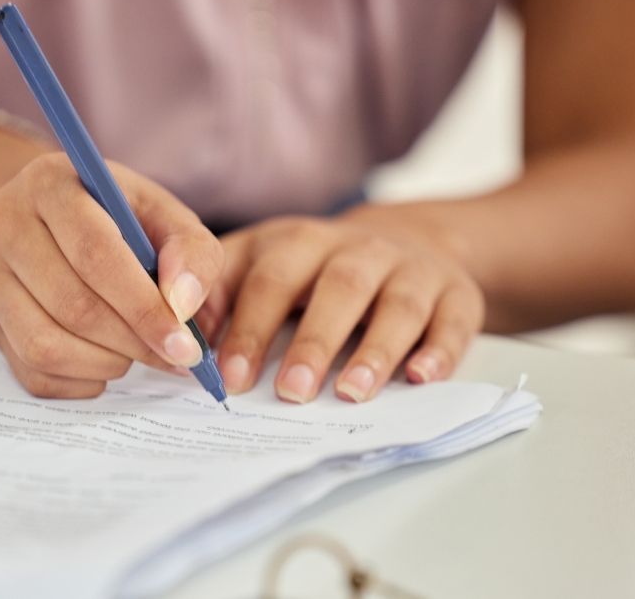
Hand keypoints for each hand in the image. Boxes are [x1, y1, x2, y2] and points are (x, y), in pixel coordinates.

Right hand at [0, 153, 224, 397]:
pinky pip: (30, 371)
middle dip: (132, 342)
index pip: (95, 254)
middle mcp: (5, 224)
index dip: (143, 307)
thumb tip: (183, 305)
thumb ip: (192, 252)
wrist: (63, 222)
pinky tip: (105, 362)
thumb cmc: (125, 220)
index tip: (183, 344)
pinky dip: (78, 382)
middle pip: (71, 305)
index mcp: (50, 183)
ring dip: (104, 363)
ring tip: (136, 352)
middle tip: (173, 355)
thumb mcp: (167, 218)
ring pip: (43, 345)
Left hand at [196, 208, 484, 403]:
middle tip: (290, 392)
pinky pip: (453, 321)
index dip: (249, 326)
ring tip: (352, 393)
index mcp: (299, 241)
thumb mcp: (262, 261)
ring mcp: (411, 269)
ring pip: (396, 306)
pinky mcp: (456, 294)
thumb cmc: (315, 268)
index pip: (269, 278)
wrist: (410, 240)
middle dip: (311, 342)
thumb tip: (178, 332)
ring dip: (375, 351)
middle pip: (336, 288)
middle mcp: (358, 248)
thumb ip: (221, 290)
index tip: (228, 376)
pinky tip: (421, 379)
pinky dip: (439, 350)